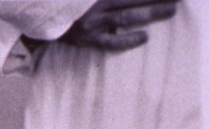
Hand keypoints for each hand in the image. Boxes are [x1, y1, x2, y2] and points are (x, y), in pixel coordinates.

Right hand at [62, 0, 178, 51]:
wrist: (40, 20)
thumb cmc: (66, 7)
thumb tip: (124, 1)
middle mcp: (95, 6)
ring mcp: (92, 23)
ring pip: (125, 16)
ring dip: (149, 12)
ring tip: (169, 10)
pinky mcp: (87, 40)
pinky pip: (110, 42)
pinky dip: (127, 40)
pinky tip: (143, 37)